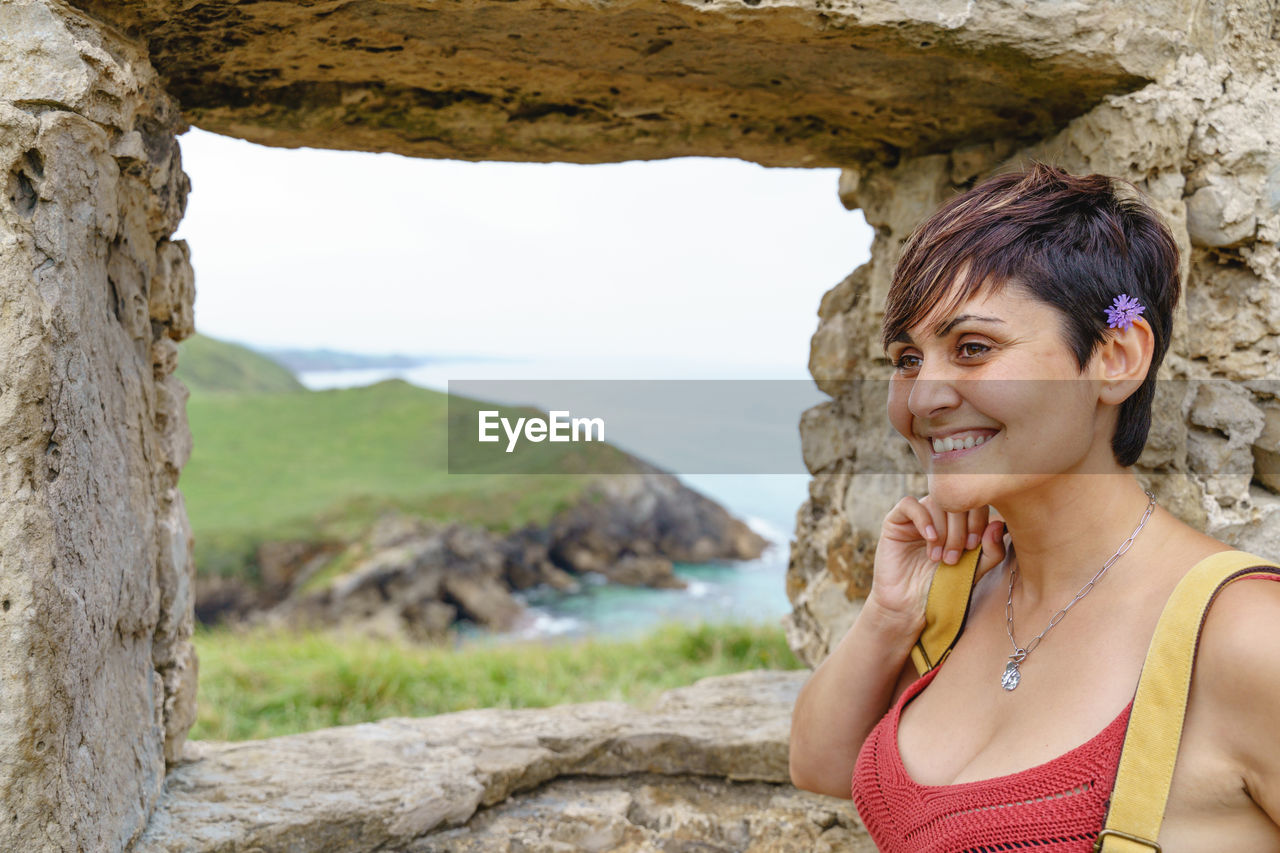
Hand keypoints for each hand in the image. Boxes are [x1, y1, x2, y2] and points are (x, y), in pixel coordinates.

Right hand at [865, 494, 1007, 632]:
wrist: (912, 605)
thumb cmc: (944, 586)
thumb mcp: (975, 570)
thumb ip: (992, 551)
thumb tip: (998, 523)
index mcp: (960, 521)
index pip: (974, 502)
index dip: (978, 519)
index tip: (973, 547)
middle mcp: (939, 514)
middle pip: (955, 500)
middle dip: (959, 529)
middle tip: (955, 556)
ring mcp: (917, 516)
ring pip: (935, 502)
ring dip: (942, 530)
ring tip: (939, 557)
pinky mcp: (895, 521)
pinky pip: (910, 504)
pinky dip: (924, 520)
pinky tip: (930, 539)